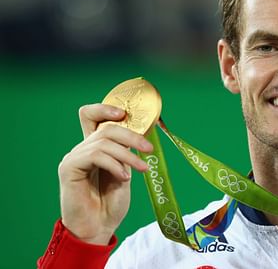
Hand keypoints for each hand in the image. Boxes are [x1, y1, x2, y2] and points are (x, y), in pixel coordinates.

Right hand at [58, 104, 152, 244]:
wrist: (98, 228)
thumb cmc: (111, 203)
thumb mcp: (124, 172)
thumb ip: (126, 153)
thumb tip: (141, 135)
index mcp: (95, 147)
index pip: (92, 116)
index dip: (105, 108)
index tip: (124, 114)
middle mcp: (82, 149)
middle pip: (105, 127)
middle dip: (131, 135)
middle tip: (149, 149)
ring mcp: (74, 157)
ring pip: (104, 142)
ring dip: (127, 155)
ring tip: (141, 168)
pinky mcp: (68, 168)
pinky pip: (95, 155)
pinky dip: (114, 164)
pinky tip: (123, 178)